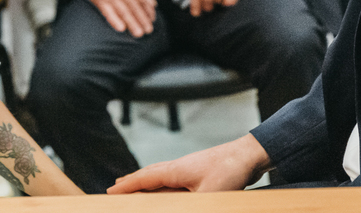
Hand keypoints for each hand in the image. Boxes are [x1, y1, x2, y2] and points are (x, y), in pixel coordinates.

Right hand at [89, 0, 155, 37]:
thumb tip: (153, 4)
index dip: (148, 9)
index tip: (152, 19)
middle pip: (133, 5)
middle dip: (142, 19)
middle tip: (148, 30)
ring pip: (123, 10)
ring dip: (132, 23)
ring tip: (138, 32)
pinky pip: (108, 12)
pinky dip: (114, 20)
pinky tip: (121, 28)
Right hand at [108, 134, 267, 193]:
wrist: (250, 154)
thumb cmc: (230, 170)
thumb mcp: (209, 196)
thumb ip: (193, 206)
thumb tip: (180, 209)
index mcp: (175, 170)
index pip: (144, 178)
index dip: (126, 187)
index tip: (110, 192)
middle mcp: (178, 167)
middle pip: (149, 175)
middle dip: (132, 182)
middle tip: (116, 188)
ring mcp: (189, 168)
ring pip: (161, 176)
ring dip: (146, 182)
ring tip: (135, 186)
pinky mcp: (199, 172)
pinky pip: (173, 179)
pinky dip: (162, 184)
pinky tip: (167, 189)